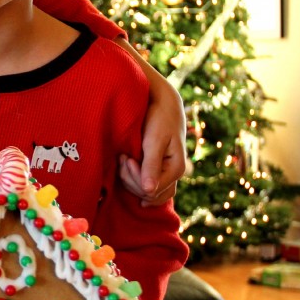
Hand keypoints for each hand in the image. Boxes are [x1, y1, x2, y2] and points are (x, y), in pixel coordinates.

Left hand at [120, 80, 191, 205]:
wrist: (164, 104)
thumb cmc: (159, 118)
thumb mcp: (154, 140)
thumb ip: (151, 165)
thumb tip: (148, 191)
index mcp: (176, 168)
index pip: (151, 191)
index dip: (135, 179)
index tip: (127, 159)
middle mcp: (173, 175)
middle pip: (148, 195)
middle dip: (130, 179)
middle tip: (122, 157)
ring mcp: (166, 173)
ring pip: (146, 193)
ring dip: (130, 179)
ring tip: (123, 158)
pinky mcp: (159, 170)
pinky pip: (147, 186)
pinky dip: (133, 179)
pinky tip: (126, 168)